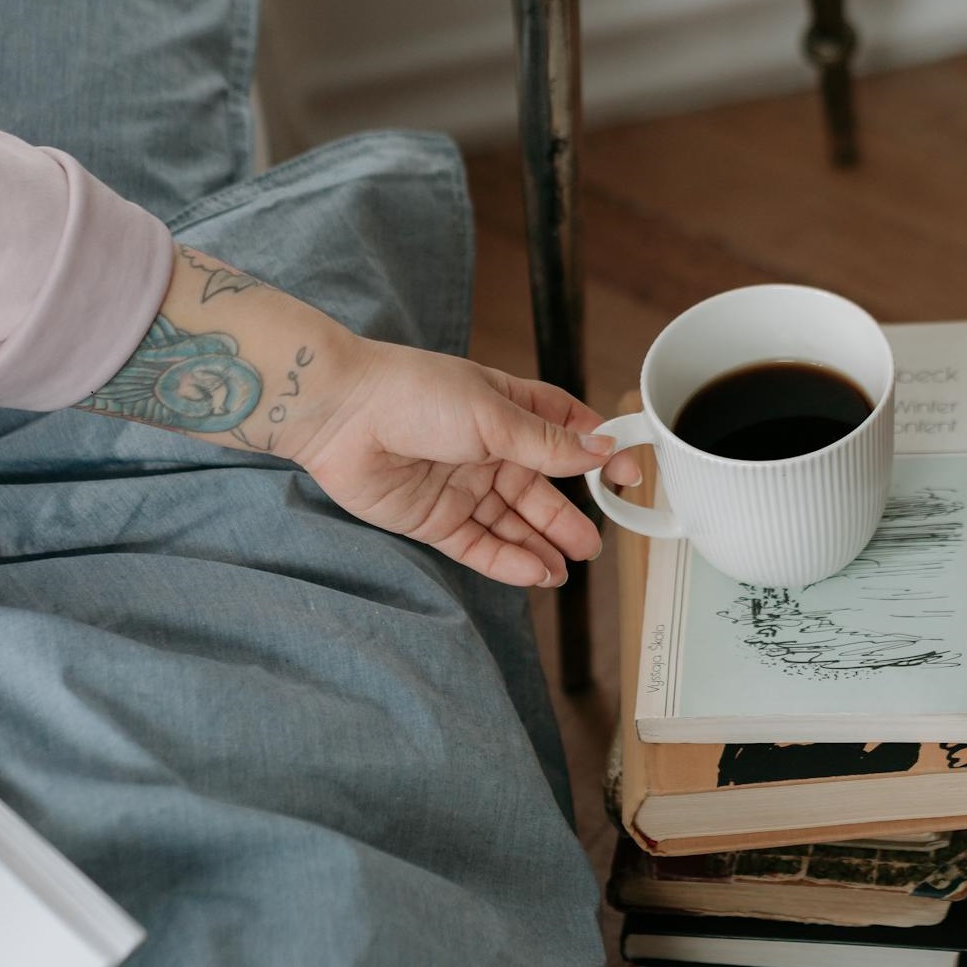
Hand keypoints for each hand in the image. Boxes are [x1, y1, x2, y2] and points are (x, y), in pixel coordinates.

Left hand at [292, 337, 640, 587]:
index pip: (565, 432)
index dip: (596, 453)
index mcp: (507, 408)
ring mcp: (460, 486)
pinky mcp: (433, 519)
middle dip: (567, 517)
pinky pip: (478, 545)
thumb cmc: (412, 393)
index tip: (626, 474)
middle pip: (539, 490)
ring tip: (569, 566)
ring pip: (511, 523)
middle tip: (595, 543)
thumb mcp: (493, 413)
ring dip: (541, 545)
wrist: (341, 413)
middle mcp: (486, 449)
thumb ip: (546, 442)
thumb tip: (600, 448)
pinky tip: (536, 572)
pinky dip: (508, 560)